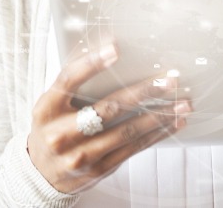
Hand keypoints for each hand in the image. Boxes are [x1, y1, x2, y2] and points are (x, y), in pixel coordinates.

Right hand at [27, 43, 191, 193]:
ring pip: (126, 131)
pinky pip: (132, 149)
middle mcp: (61, 134)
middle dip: (142, 92)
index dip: (91, 64)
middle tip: (168, 81)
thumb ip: (74, 86)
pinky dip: (155, 135)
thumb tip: (111, 54)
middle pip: (107, 108)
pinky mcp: (98, 169)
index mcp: (47, 109)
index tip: (115, 49)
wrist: (40, 173)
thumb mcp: (52, 105)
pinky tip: (172, 124)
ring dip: (158, 117)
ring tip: (182, 104)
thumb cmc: (51, 127)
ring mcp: (81, 155)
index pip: (69, 80)